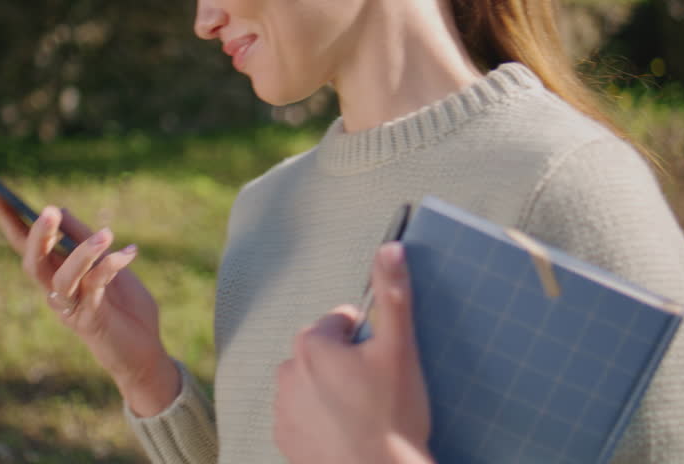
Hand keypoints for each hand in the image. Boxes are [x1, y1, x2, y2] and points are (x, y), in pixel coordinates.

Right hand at [0, 186, 179, 415]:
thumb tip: (58, 208)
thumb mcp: (106, 262)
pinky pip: (96, 288)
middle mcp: (54, 291)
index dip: (4, 216)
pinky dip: (112, 267)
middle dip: (38, 236)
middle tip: (48, 211)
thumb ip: (82, 239)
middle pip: (33, 262)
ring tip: (106, 234)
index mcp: (54, 273)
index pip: (22, 241)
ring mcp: (70, 308)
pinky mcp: (90, 321)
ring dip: (84, 253)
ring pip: (64, 277)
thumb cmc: (123, 306)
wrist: (144, 351)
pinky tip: (130, 253)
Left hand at [273, 243, 432, 463]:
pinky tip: (343, 431)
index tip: (381, 364)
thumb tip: (390, 246)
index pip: (341, 322)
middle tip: (375, 389)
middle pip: (324, 351)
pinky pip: (301, 414)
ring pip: (311, 382)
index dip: (367, 339)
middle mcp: (287, 371)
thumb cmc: (393, 415)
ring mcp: (282, 407)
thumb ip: (393, 294)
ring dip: (330, 389)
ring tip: (361, 413)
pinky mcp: (283, 438)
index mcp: (312, 344)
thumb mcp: (400, 349)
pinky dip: (318, 418)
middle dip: (346, 362)